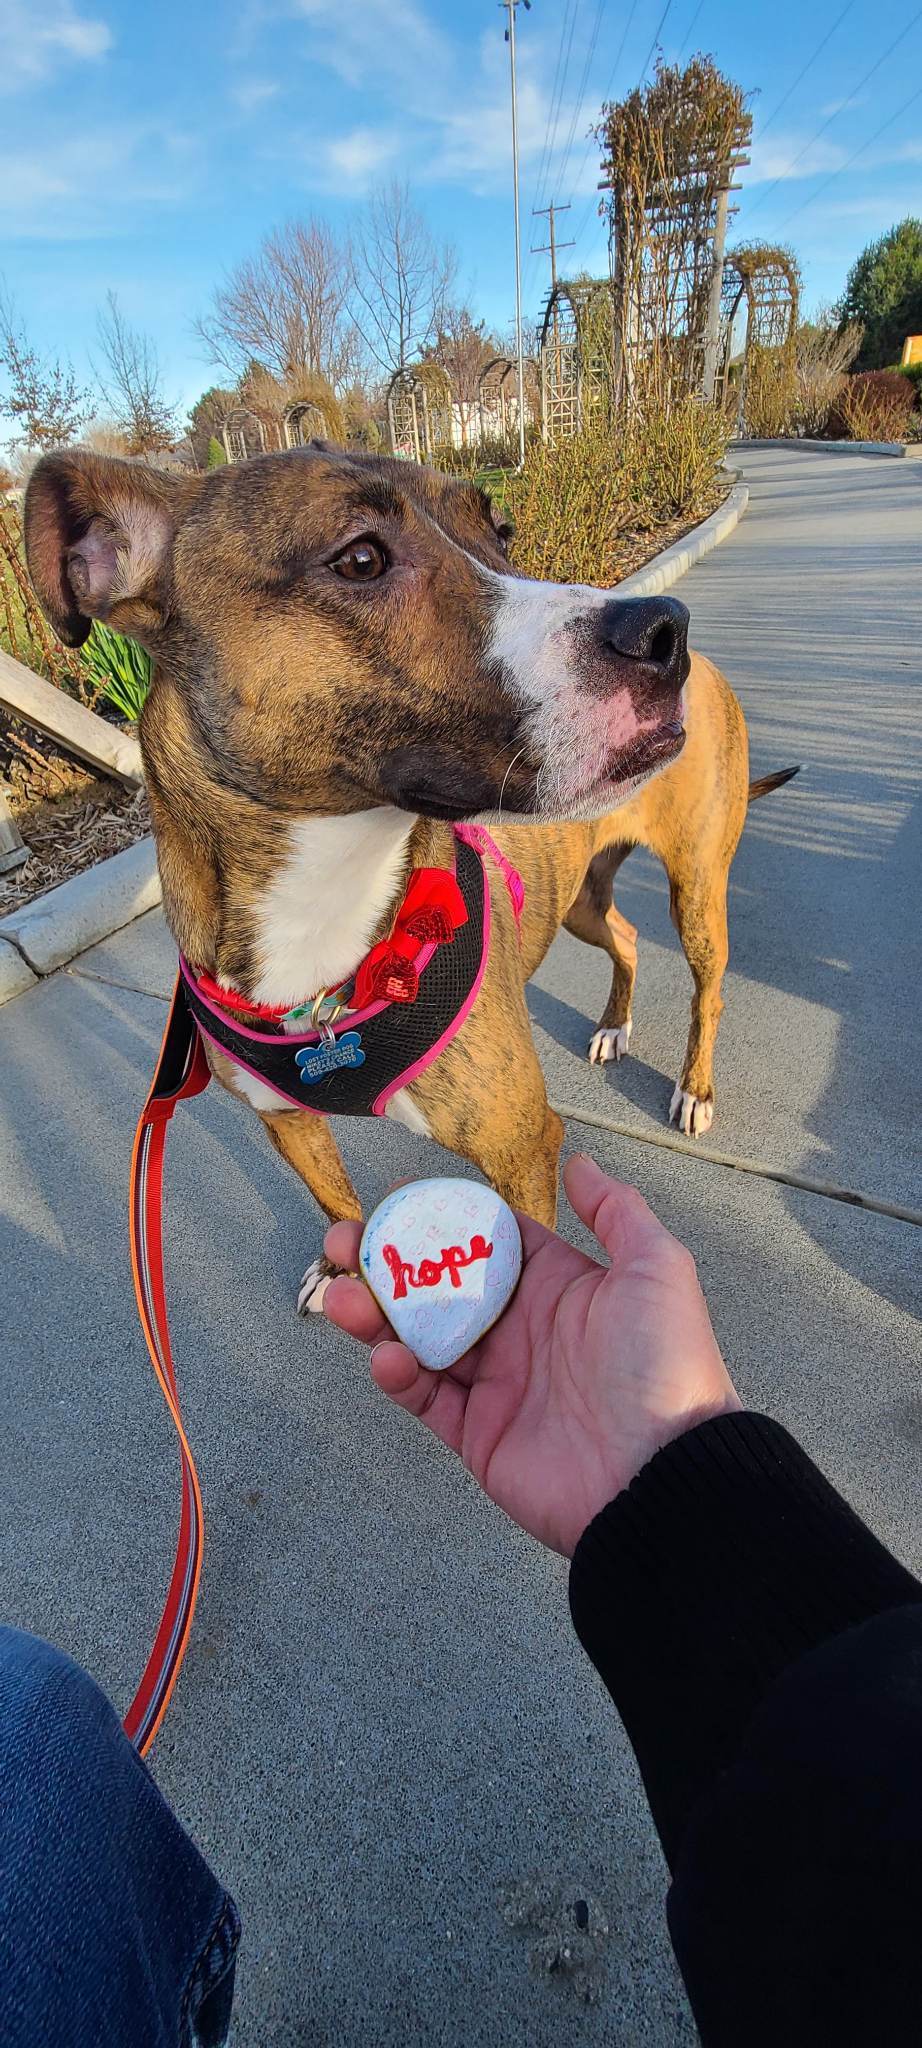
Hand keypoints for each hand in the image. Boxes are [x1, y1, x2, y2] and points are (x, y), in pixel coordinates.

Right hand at [322, 1154, 739, 1556]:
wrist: (663, 1478)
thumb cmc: (664, 1366)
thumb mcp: (656, 1269)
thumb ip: (615, 1211)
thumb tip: (578, 1162)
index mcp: (559, 1287)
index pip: (488, 1241)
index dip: (443, 1219)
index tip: (398, 1200)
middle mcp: (523, 1330)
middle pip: (439, 1287)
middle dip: (389, 1263)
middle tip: (345, 1243)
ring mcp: (498, 1383)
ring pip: (420, 1338)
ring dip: (375, 1315)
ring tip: (340, 1296)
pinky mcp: (479, 1434)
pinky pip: (426, 1399)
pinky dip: (399, 1375)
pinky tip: (386, 1356)